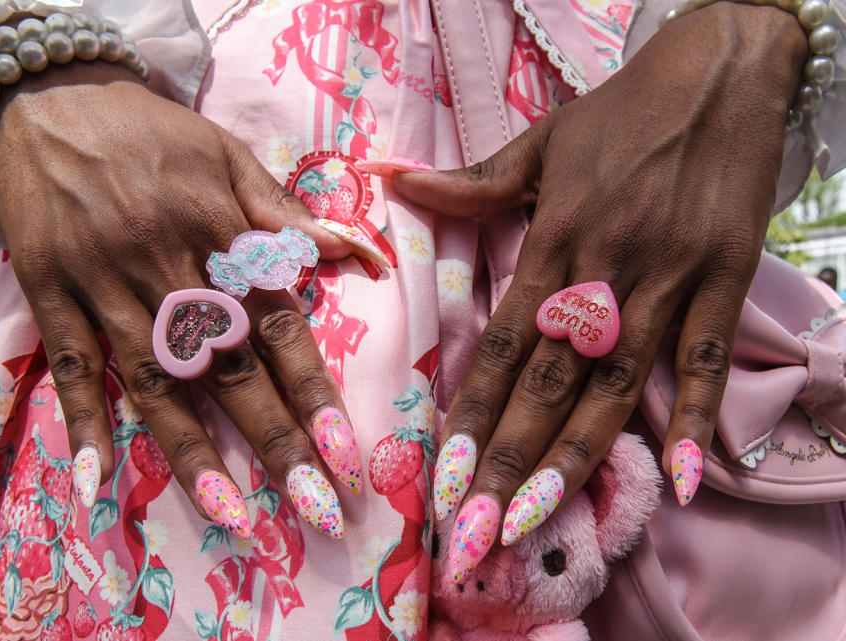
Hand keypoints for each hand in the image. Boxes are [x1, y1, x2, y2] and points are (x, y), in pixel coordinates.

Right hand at [0, 62, 361, 538]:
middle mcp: (166, 265)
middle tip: (315, 506)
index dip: (313, 393)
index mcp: (219, 230)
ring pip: (154, 378)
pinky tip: (95, 480)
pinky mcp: (50, 292)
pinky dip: (82, 421)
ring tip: (231, 514)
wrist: (50, 97)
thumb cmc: (151, 131)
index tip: (344, 452)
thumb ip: (284, 212)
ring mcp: (103, 283)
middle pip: (227, 366)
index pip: (278, 325)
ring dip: (192, 451)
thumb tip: (353, 252)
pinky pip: (69, 364)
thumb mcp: (227, 154)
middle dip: (275, 441)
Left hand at [394, 3, 806, 576]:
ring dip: (577, 457)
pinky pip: (705, 358)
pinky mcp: (724, 279)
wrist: (718, 73)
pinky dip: (695, 418)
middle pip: (550, 381)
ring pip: (617, 384)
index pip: (503, 343)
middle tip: (477, 528)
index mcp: (555, 237)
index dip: (474, 412)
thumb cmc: (620, 113)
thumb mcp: (539, 142)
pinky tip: (677, 478)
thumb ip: (471, 184)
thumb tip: (390, 181)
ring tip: (537, 520)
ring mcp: (670, 278)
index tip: (446, 474)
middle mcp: (607, 268)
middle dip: (510, 459)